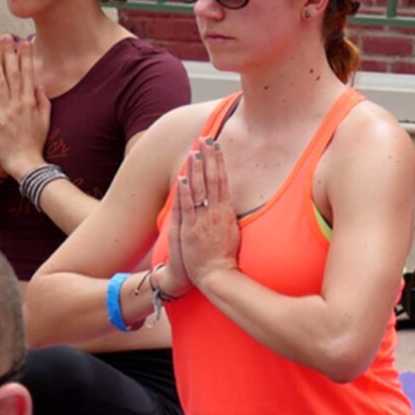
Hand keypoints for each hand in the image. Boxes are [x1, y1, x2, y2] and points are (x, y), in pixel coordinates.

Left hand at [0, 37, 49, 180]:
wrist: (26, 164)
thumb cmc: (35, 144)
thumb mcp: (45, 121)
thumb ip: (43, 102)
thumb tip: (40, 85)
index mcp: (31, 102)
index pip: (28, 74)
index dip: (26, 57)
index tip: (25, 42)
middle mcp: (19, 104)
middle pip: (13, 73)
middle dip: (9, 54)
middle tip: (5, 37)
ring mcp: (6, 112)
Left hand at [175, 138, 238, 289]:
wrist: (217, 275)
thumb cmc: (225, 256)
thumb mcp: (232, 231)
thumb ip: (228, 215)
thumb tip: (228, 201)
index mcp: (226, 211)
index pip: (222, 180)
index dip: (219, 162)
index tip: (216, 146)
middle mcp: (215, 213)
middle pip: (212, 180)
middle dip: (208, 158)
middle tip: (206, 139)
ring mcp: (202, 220)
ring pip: (200, 190)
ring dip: (197, 169)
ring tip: (195, 151)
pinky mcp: (190, 229)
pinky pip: (187, 207)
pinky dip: (185, 192)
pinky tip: (183, 178)